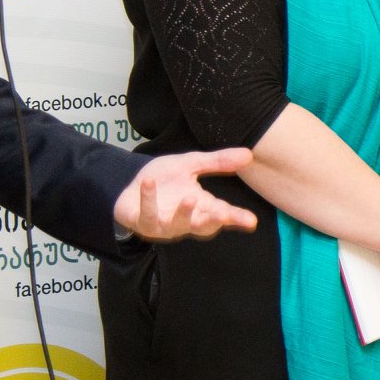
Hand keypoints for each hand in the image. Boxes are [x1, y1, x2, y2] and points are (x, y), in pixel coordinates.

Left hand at [115, 149, 258, 239]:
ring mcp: (164, 223)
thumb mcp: (190, 165)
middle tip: (224, 215)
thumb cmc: (164, 181)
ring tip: (190, 198)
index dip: (236, 218)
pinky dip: (148, 198)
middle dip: (214, 221)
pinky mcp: (143, 222)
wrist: (129, 186)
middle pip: (203, 225)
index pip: (222, 213)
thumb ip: (217, 162)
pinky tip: (149, 183)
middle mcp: (185, 219)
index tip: (250, 220)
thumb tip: (248, 154)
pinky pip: (147, 213)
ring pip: (177, 224)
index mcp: (200, 207)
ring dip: (183, 213)